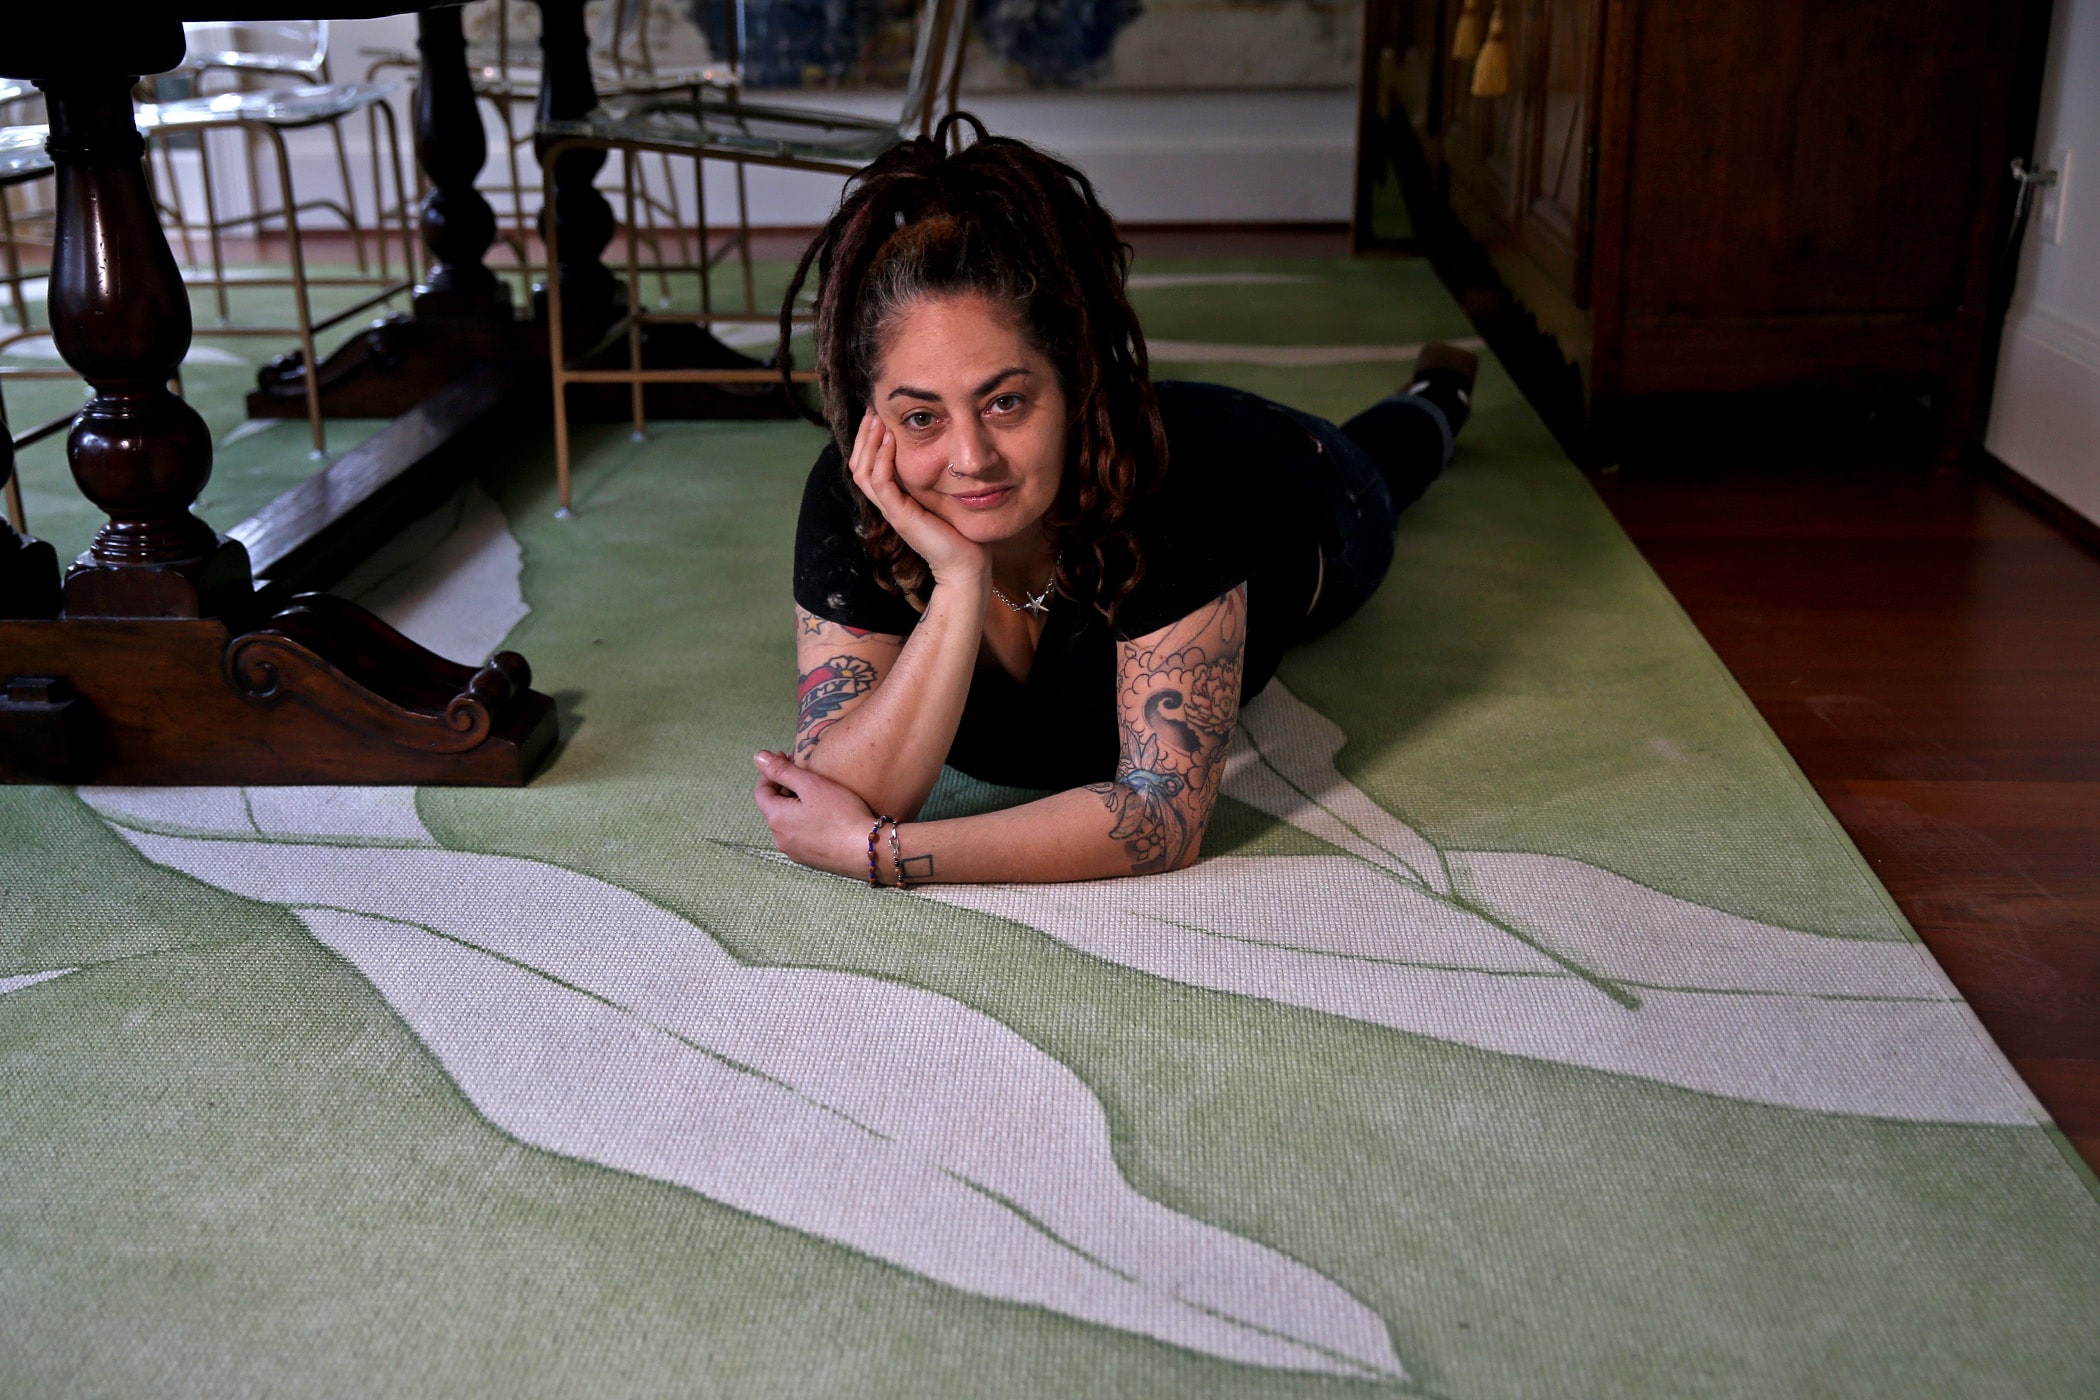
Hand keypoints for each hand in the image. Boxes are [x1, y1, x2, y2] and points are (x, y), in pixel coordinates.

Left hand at [752, 749, 877, 879]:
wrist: (867, 850)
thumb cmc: (840, 814)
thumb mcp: (811, 784)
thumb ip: (782, 770)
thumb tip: (759, 757)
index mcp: (776, 818)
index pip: (761, 791)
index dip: (771, 772)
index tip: (789, 758)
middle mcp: (780, 838)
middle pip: (774, 807)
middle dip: (785, 789)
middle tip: (807, 776)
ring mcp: (794, 852)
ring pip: (787, 822)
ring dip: (796, 806)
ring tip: (818, 796)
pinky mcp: (810, 860)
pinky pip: (800, 836)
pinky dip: (806, 822)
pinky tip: (826, 817)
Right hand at [848, 410, 986, 588]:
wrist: (966, 565)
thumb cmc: (960, 531)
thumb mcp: (943, 495)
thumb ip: (934, 477)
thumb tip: (942, 450)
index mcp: (895, 499)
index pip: (868, 466)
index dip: (868, 441)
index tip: (878, 415)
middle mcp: (888, 505)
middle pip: (858, 466)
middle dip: (863, 436)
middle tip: (872, 410)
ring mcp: (892, 511)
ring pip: (863, 473)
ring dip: (869, 443)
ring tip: (877, 419)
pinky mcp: (901, 517)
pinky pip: (881, 484)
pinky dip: (882, 460)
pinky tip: (890, 440)